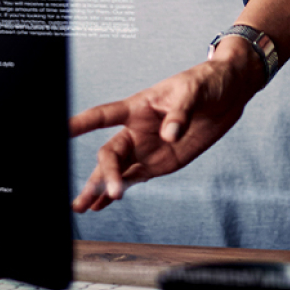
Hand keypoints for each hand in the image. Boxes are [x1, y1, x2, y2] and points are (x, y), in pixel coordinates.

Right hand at [69, 43, 264, 212]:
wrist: (228, 92)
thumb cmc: (206, 82)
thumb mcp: (194, 91)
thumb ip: (180, 113)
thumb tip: (169, 135)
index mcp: (138, 106)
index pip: (104, 115)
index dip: (83, 123)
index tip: (62, 130)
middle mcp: (137, 129)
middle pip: (110, 153)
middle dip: (105, 174)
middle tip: (108, 192)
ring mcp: (147, 148)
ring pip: (116, 170)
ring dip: (100, 188)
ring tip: (81, 207)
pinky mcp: (160, 162)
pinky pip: (134, 179)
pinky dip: (117, 192)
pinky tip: (100, 205)